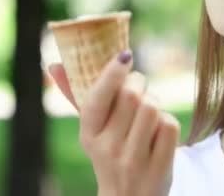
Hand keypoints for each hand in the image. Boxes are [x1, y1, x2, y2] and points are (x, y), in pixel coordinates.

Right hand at [47, 51, 179, 195]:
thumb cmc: (112, 153)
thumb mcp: (93, 131)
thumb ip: (77, 96)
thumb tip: (53, 66)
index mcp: (88, 135)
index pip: (97, 98)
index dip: (112, 73)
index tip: (125, 55)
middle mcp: (108, 149)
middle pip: (132, 95)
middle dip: (140, 83)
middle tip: (140, 88)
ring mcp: (133, 161)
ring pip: (153, 107)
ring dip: (156, 102)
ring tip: (150, 112)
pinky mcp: (159, 168)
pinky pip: (169, 125)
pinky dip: (167, 122)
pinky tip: (159, 133)